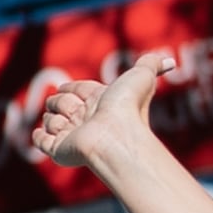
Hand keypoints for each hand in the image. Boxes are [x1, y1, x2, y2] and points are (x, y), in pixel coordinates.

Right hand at [22, 45, 175, 176]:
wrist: (115, 136)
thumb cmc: (128, 108)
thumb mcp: (141, 76)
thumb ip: (152, 64)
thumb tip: (171, 62)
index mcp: (98, 102)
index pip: (77, 89)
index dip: (72, 88)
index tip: (67, 88)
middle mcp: (84, 120)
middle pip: (59, 101)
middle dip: (64, 101)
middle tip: (78, 109)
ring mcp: (70, 136)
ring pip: (49, 118)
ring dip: (56, 117)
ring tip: (73, 124)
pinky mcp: (58, 150)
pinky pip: (40, 140)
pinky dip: (41, 136)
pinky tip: (49, 134)